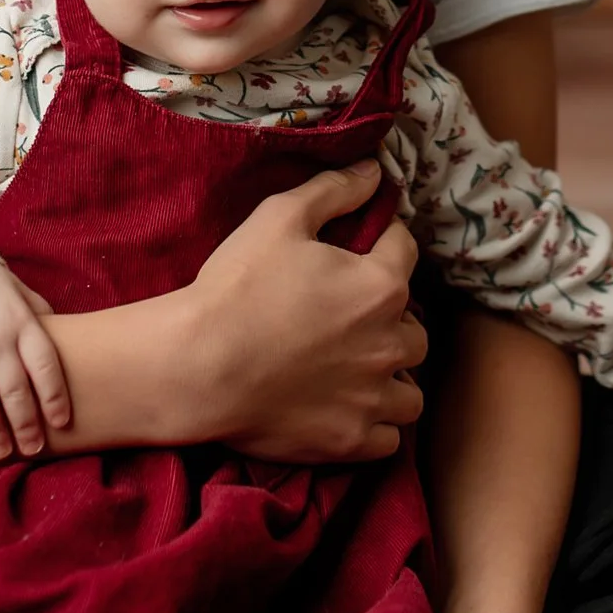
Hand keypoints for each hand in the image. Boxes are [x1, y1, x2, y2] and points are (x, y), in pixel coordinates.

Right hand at [0, 251, 71, 459]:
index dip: (55, 398)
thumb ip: (36, 312)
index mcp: (21, 323)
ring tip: (2, 453)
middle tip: (33, 448)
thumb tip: (58, 331)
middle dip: (27, 425)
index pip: (46, 367)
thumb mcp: (14, 288)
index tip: (60, 422)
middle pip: (17, 392)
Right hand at [181, 164, 425, 464]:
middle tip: (349, 317)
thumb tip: (374, 172)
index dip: (382, 241)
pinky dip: (375, 425)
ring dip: (393, 378)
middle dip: (391, 318)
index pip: (405, 249)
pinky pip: (389, 438)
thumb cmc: (237, 288)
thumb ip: (334, 191)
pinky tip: (347, 409)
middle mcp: (390, 344)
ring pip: (411, 391)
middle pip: (415, 327)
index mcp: (380, 286)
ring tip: (358, 370)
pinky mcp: (351, 441)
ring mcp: (373, 398)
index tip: (358, 248)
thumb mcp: (278, 218)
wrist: (198, 366)